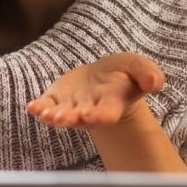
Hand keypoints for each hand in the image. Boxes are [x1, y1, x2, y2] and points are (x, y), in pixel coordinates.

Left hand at [26, 52, 165, 128]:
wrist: (106, 77)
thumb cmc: (125, 74)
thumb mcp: (140, 68)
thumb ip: (149, 74)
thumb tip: (155, 82)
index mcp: (113, 103)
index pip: (107, 113)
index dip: (99, 115)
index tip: (90, 115)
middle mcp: (91, 109)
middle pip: (81, 118)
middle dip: (71, 118)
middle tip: (61, 117)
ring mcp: (73, 106)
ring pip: (62, 115)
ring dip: (53, 117)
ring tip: (46, 114)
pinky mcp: (58, 100)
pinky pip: (47, 106)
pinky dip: (39, 108)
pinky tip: (32, 107)